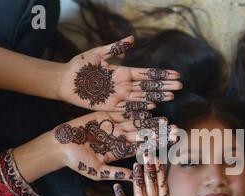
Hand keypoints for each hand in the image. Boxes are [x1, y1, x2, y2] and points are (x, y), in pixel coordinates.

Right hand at [52, 110, 177, 180]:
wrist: (59, 146)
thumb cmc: (77, 162)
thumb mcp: (98, 171)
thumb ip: (117, 172)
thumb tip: (135, 179)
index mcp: (120, 152)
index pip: (142, 149)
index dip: (156, 146)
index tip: (170, 145)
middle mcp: (119, 139)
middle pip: (143, 135)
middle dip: (159, 133)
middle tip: (176, 130)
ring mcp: (113, 127)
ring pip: (135, 123)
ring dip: (150, 121)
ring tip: (165, 120)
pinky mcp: (104, 116)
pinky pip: (121, 112)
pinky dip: (134, 110)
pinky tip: (148, 108)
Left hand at [58, 35, 181, 109]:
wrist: (64, 81)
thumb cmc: (79, 67)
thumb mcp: (97, 54)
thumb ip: (115, 48)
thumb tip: (132, 38)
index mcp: (123, 72)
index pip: (146, 73)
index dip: (161, 74)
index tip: (175, 74)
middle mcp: (124, 85)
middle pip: (148, 86)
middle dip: (164, 86)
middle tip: (179, 86)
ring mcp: (119, 96)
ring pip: (142, 97)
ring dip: (157, 97)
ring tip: (171, 96)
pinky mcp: (111, 106)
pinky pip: (128, 108)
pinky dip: (140, 108)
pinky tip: (152, 106)